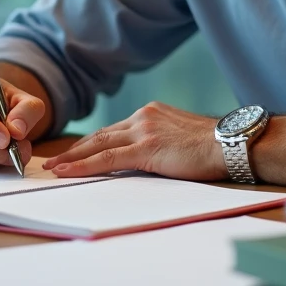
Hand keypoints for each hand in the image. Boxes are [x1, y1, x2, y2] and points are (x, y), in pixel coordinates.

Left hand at [42, 101, 227, 180]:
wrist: (232, 143)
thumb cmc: (215, 147)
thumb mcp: (181, 139)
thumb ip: (160, 143)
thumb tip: (148, 159)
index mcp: (152, 113)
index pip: (113, 130)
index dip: (90, 143)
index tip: (74, 152)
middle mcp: (144, 116)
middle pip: (100, 135)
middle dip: (75, 149)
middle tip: (53, 161)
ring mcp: (143, 130)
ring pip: (98, 145)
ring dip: (72, 158)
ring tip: (54, 168)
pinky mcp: (146, 147)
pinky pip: (107, 158)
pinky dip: (83, 166)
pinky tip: (68, 172)